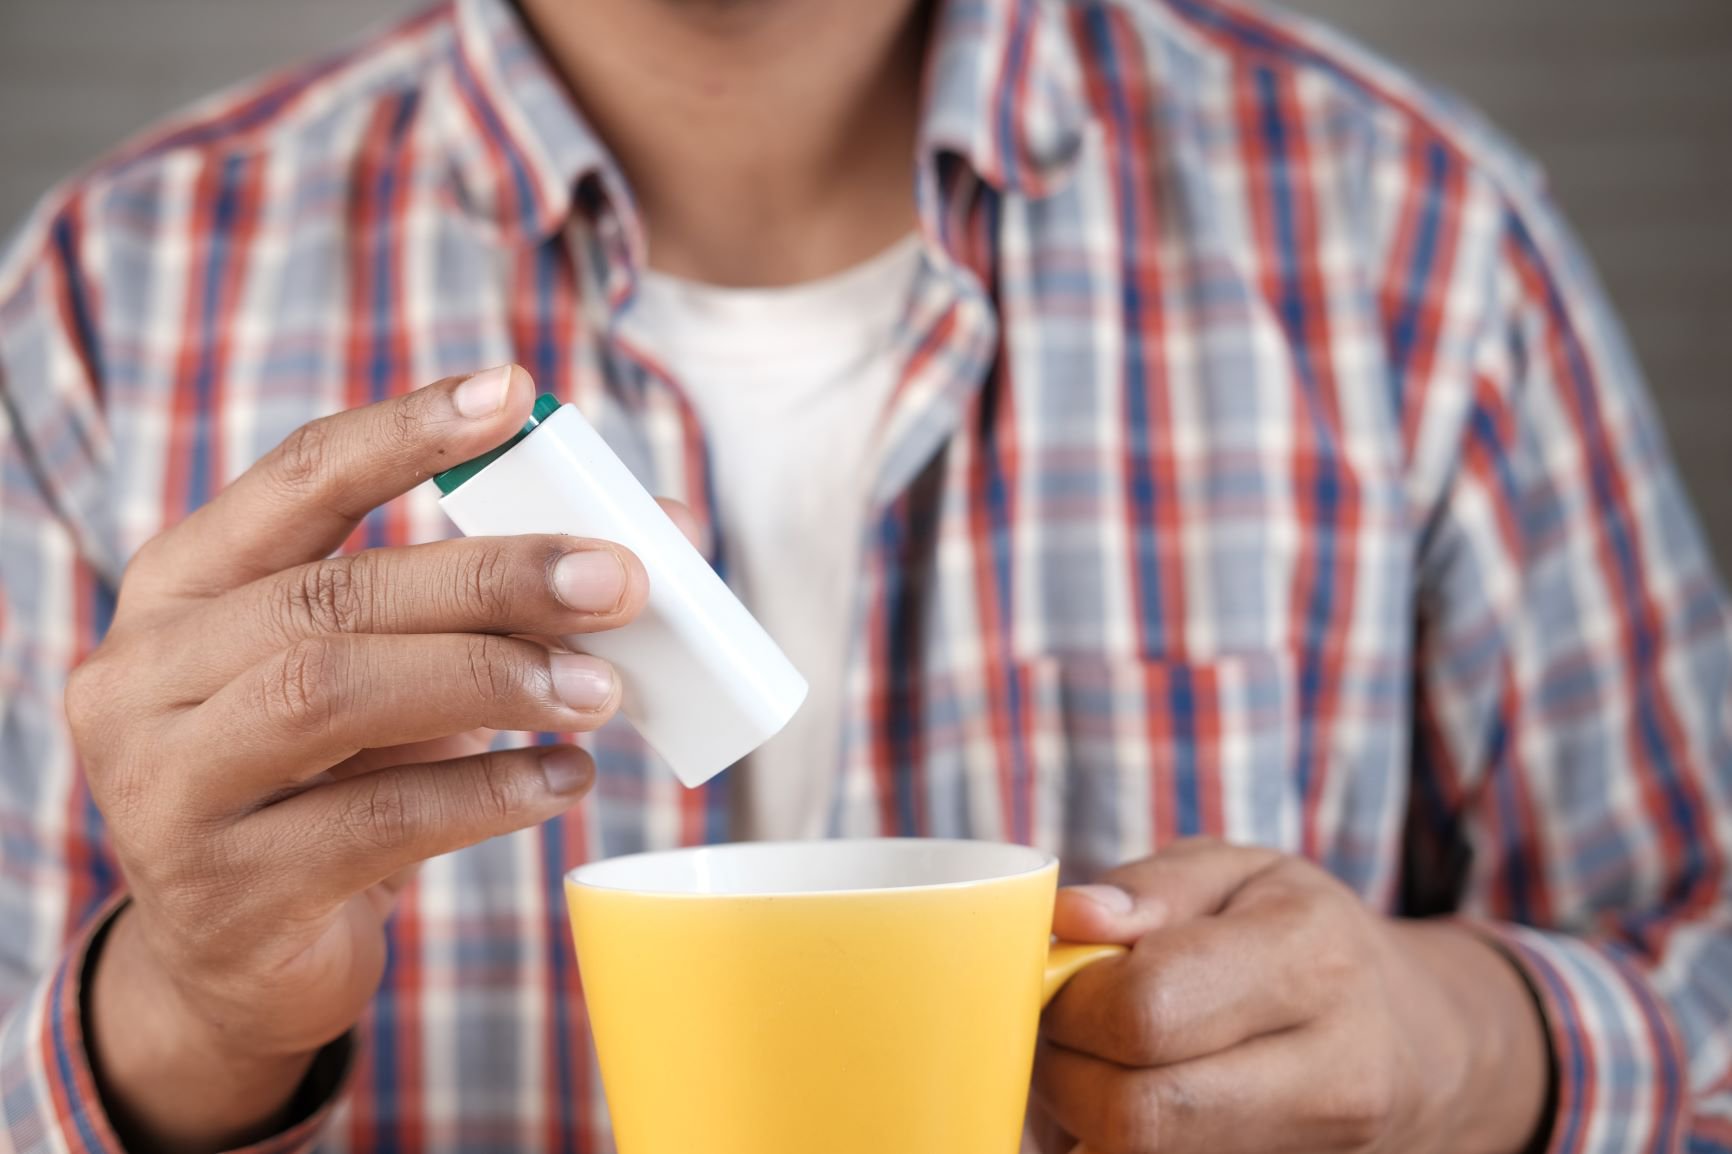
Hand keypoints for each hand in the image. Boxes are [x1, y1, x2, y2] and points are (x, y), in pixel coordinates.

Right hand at [71, 366, 652, 1151]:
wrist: (236, 958)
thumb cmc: (325, 780)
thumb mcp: (383, 671)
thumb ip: (487, 599)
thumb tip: (657, 531)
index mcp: (183, 586)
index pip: (295, 479)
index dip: (406, 434)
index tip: (513, 394)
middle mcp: (148, 675)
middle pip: (331, 593)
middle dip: (490, 576)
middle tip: (618, 578)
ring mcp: (170, 788)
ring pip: (333, 696)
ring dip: (491, 679)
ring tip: (603, 688)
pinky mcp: (229, 892)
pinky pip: (375, 823)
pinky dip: (489, 792)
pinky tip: (565, 778)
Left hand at [1033, 839, 1550, 1153]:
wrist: (1428, 1047)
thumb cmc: (1313, 941)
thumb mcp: (1245, 873)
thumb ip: (1152, 888)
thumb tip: (1069, 920)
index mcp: (1312, 961)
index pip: (1145, 1009)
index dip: (1070, 999)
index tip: (1059, 979)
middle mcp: (1332, 1076)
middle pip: (1137, 1116)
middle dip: (1064, 1074)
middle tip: (1061, 1034)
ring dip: (1087, 1122)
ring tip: (1102, 1068)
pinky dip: (1122, 1148)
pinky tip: (1137, 1104)